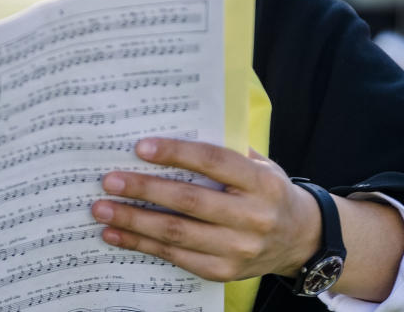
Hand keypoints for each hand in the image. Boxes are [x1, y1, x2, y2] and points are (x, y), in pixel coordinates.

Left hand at [91, 138, 320, 281]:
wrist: (301, 239)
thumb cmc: (269, 192)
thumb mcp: (260, 164)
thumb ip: (225, 150)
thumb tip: (172, 131)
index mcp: (260, 183)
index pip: (213, 162)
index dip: (176, 153)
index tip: (141, 147)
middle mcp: (252, 217)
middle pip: (189, 201)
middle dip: (144, 190)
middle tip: (110, 180)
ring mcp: (238, 249)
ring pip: (177, 234)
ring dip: (134, 221)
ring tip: (102, 210)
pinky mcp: (223, 272)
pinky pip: (176, 258)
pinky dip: (142, 245)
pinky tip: (117, 235)